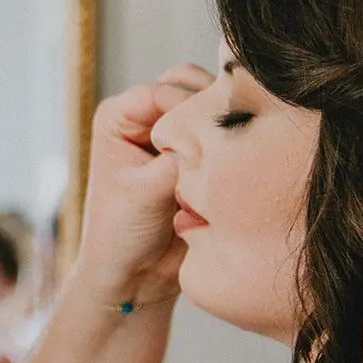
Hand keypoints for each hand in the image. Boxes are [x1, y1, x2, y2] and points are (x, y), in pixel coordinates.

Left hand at [74, 63, 214, 299]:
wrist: (137, 276)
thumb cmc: (122, 235)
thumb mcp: (143, 194)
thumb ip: (175, 161)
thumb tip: (215, 137)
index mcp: (119, 116)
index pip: (162, 91)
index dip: (187, 110)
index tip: (206, 139)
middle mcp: (146, 117)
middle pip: (189, 86)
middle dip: (211, 107)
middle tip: (227, 138)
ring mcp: (175, 132)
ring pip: (211, 106)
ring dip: (225, 124)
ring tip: (232, 153)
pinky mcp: (200, 151)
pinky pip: (226, 132)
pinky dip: (236, 142)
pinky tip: (243, 161)